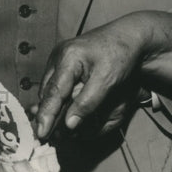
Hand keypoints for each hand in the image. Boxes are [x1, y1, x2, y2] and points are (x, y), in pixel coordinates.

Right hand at [34, 17, 149, 139]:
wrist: (130, 35)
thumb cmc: (121, 56)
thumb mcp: (107, 80)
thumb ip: (87, 102)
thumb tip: (69, 125)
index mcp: (68, 57)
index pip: (53, 92)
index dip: (46, 115)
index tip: (41, 134)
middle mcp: (59, 55)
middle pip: (47, 91)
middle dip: (46, 113)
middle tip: (45, 136)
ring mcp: (60, 56)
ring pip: (50, 88)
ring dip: (51, 107)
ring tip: (50, 127)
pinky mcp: (64, 60)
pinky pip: (56, 83)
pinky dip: (57, 98)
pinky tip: (60, 110)